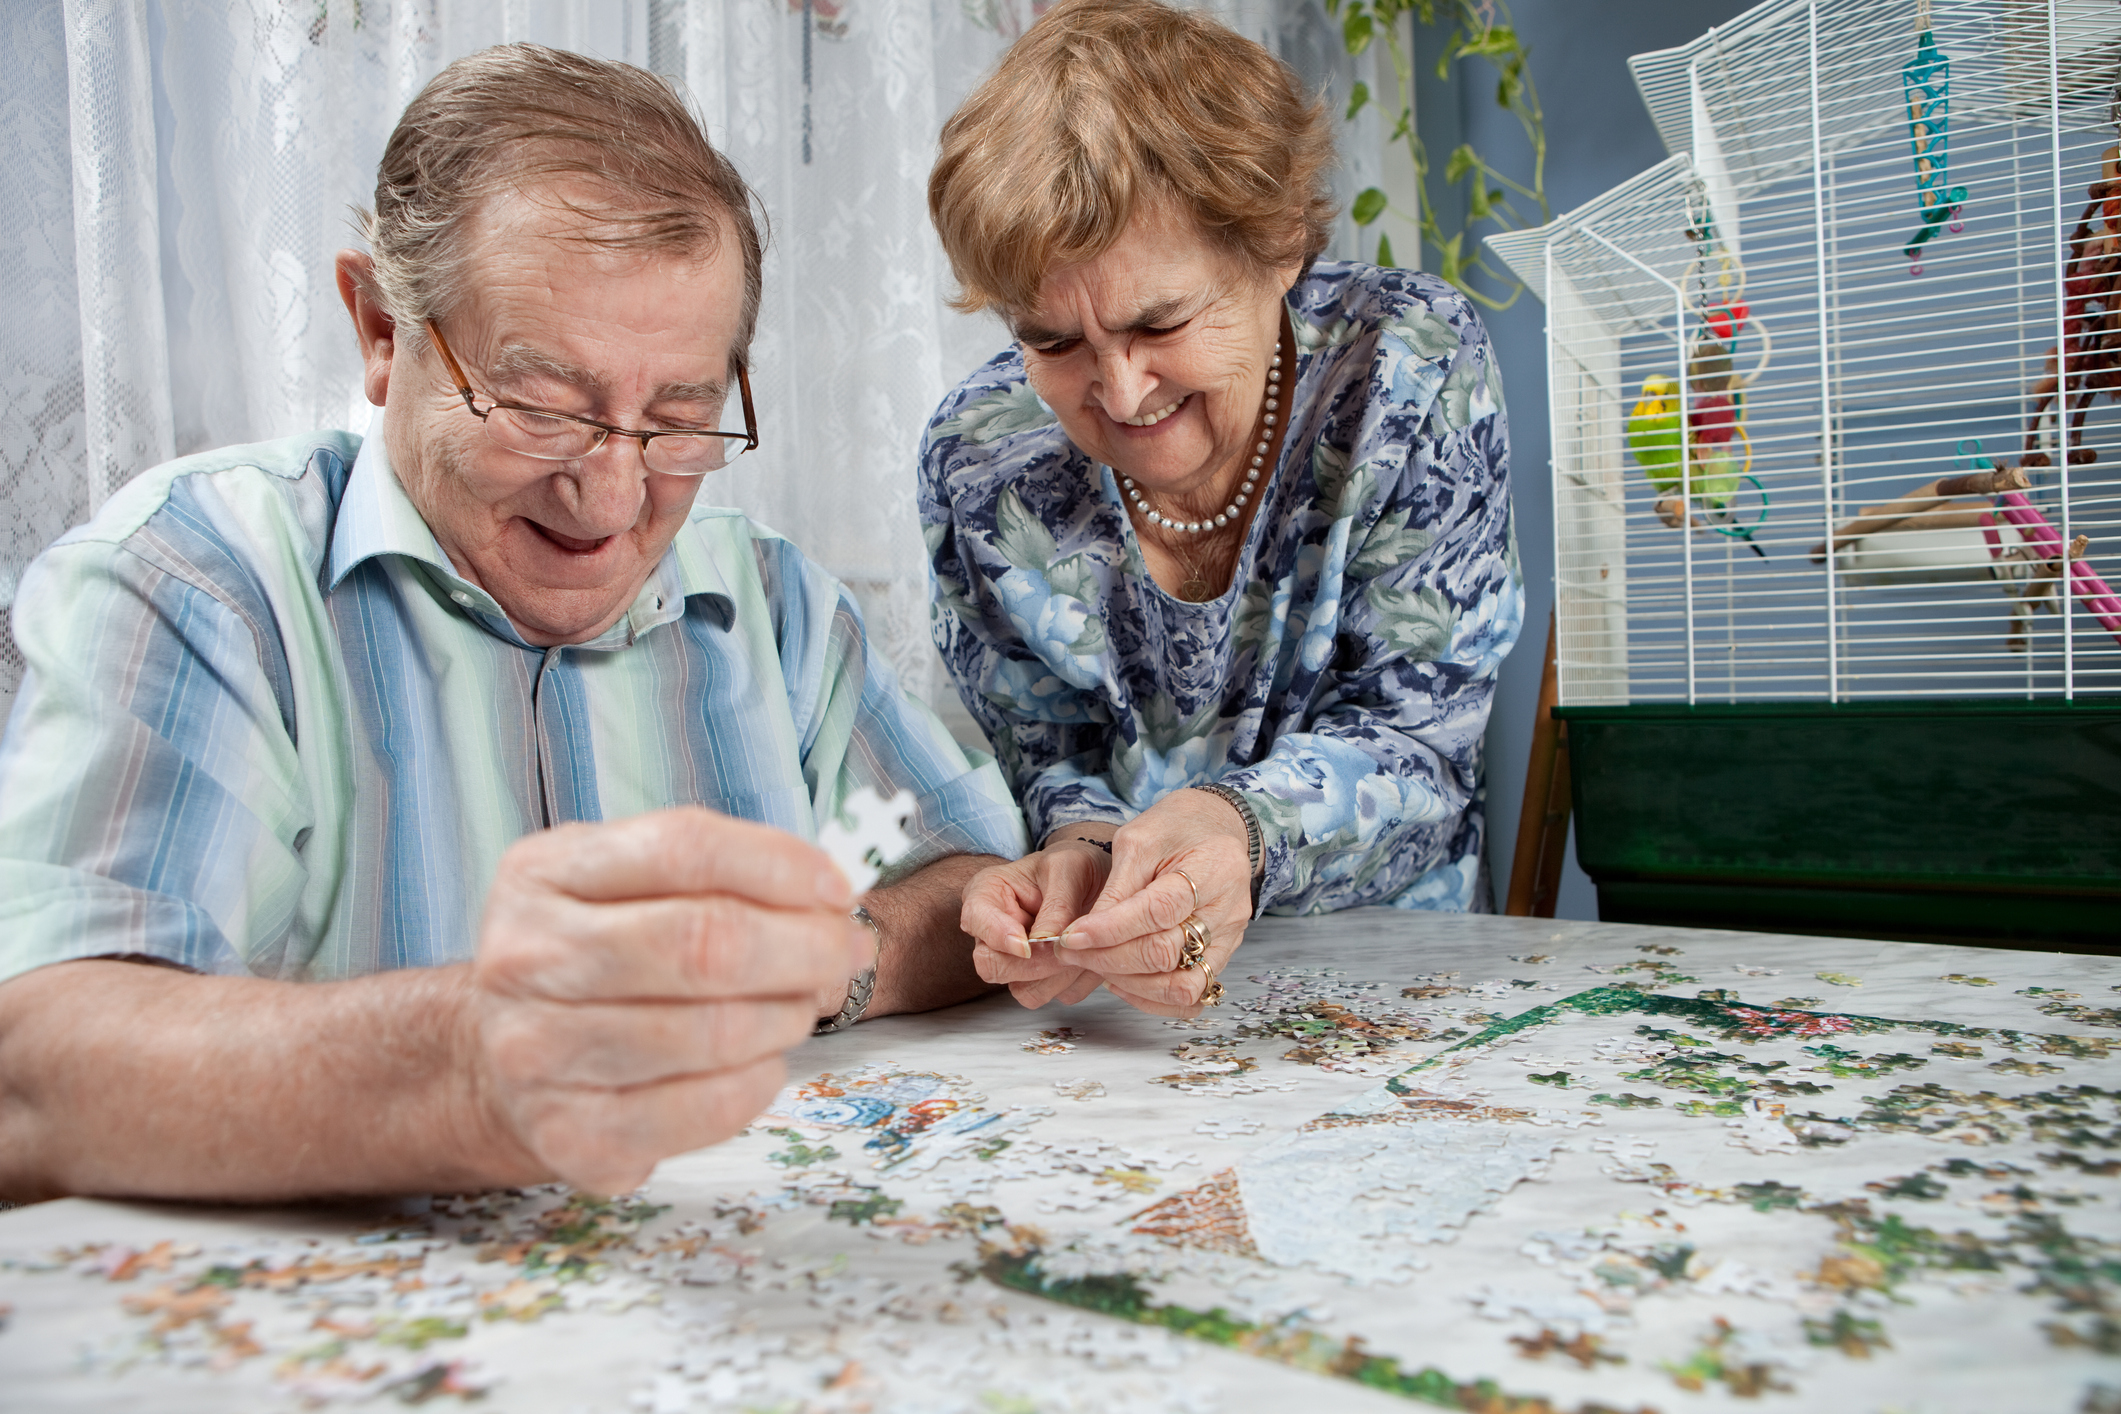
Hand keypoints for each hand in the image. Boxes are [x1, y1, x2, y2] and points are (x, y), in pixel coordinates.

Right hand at [469, 807, 871, 1194]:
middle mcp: (526, 959)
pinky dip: (760, 1081)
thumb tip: (833, 901)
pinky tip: (759, 1062)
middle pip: (705, 943)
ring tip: (795, 1007)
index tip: (837, 887)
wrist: (501, 1061)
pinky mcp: (569, 1136)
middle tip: (844, 955)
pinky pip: (707, 1107)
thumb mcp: (630, 884)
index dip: (781, 866)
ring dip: (787, 1016)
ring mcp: (536, 1054)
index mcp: (543, 874)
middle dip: (806, 947)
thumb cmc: (599, 958)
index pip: (684, 849)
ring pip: (714, 1032)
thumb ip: (722, 874)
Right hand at [960, 833, 1113, 1008]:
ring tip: (1086, 945)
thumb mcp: (1070, 868)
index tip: (1026, 945)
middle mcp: (992, 934)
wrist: (1098, 882)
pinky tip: (1088, 956)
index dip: (998, 937)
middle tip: (1069, 946)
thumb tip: (1043, 942)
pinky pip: (1052, 996)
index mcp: (987, 894)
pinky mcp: (1038, 982)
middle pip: (992, 967)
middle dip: (1035, 963)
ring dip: (1060, 974)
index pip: (975, 920)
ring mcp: (1013, 962)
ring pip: (1025, 990)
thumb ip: (1057, 903)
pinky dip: (1075, 982)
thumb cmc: (1075, 867)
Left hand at [1060, 790, 1252, 1016]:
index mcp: (1210, 868)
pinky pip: (1192, 994)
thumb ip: (1117, 888)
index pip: (1158, 911)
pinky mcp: (1223, 956)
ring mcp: (1229, 937)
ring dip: (1132, 984)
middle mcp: (1227, 909)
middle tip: (1071, 952)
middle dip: (1110, 958)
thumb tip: (1085, 935)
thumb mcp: (1138, 840)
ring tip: (1097, 966)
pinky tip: (1123, 980)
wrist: (1215, 829)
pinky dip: (1153, 998)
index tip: (1071, 936)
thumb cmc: (1175, 828)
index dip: (1110, 930)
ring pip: (1183, 986)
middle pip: (1167, 952)